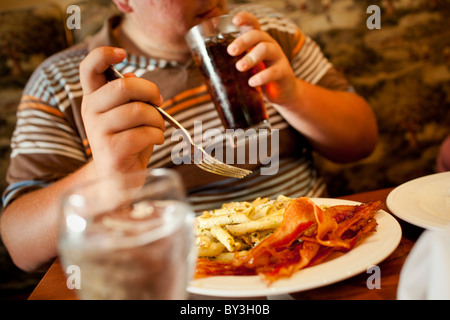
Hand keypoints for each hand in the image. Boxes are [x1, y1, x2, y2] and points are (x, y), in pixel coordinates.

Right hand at [79, 47, 164, 176]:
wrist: (117, 181)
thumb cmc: (127, 143)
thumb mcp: (127, 116)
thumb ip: (129, 96)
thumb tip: (132, 75)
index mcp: (93, 98)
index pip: (89, 68)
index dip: (104, 54)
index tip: (122, 53)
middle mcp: (91, 112)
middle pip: (124, 85)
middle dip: (151, 91)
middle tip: (158, 103)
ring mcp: (98, 132)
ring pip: (139, 111)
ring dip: (158, 119)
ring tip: (157, 128)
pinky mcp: (112, 150)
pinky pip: (144, 133)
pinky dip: (158, 136)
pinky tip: (155, 141)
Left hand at [227, 12, 296, 104]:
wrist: (282, 93)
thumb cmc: (260, 76)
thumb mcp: (248, 67)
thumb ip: (233, 64)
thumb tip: (205, 67)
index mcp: (258, 42)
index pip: (253, 24)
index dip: (245, 18)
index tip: (234, 20)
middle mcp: (269, 45)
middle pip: (257, 35)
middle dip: (243, 41)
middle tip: (230, 51)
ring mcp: (278, 58)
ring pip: (266, 49)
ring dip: (251, 57)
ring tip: (239, 67)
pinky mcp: (283, 72)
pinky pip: (274, 71)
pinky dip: (261, 77)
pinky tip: (252, 82)